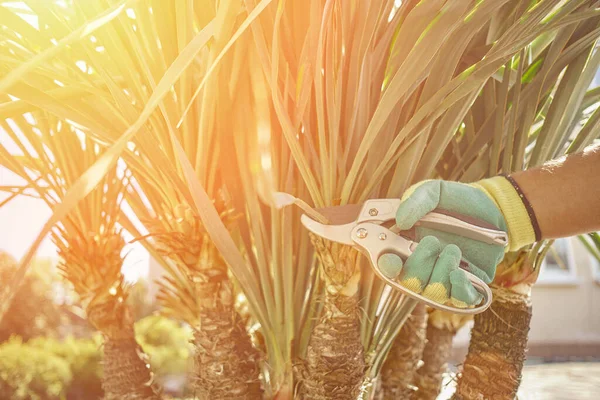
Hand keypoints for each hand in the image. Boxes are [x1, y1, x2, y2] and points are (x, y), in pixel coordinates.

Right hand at [377, 180, 507, 307]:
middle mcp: (422, 266)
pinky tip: (459, 273)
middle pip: (409, 283)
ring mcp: (444, 278)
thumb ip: (415, 201)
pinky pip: (459, 300)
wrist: (492, 208)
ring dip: (441, 273)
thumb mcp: (434, 192)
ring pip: (433, 293)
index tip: (392, 259)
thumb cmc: (456, 200)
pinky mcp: (468, 285)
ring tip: (453, 249)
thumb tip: (400, 220)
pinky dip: (458, 290)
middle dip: (419, 265)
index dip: (387, 266)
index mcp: (405, 245)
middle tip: (433, 241)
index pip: (388, 264)